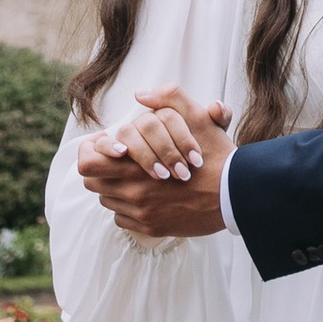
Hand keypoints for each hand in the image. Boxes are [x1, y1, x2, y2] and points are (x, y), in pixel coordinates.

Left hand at [78, 87, 234, 239]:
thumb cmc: (215, 155)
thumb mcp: (197, 117)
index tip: (107, 145)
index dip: (91, 152)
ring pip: (108, 200)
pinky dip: (129, 207)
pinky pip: (123, 218)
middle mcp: (132, 192)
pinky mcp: (151, 227)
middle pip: (93, 182)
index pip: (88, 164)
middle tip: (118, 159)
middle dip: (102, 168)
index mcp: (136, 165)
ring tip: (136, 175)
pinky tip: (148, 195)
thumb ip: (169, 98)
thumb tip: (140, 93)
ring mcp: (140, 213)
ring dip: (116, 187)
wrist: (234, 194)